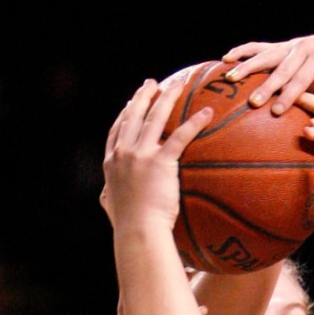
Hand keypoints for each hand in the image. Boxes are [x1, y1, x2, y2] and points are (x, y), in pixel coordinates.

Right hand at [101, 79, 213, 233]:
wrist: (138, 230)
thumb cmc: (128, 226)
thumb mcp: (110, 207)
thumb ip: (109, 197)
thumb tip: (106, 198)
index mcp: (111, 163)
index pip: (117, 131)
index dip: (125, 114)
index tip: (130, 103)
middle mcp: (123, 153)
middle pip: (133, 116)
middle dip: (142, 96)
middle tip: (151, 84)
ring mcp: (140, 155)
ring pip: (154, 118)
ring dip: (167, 98)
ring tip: (177, 85)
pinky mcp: (160, 162)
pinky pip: (180, 136)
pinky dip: (194, 123)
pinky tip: (207, 112)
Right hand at [222, 32, 313, 114]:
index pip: (302, 78)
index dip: (290, 94)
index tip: (277, 111)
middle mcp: (301, 48)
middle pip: (281, 69)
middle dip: (267, 86)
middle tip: (254, 103)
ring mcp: (288, 46)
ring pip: (265, 55)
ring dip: (247, 66)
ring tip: (230, 78)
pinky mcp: (279, 47)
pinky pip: (258, 47)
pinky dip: (242, 52)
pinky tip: (225, 60)